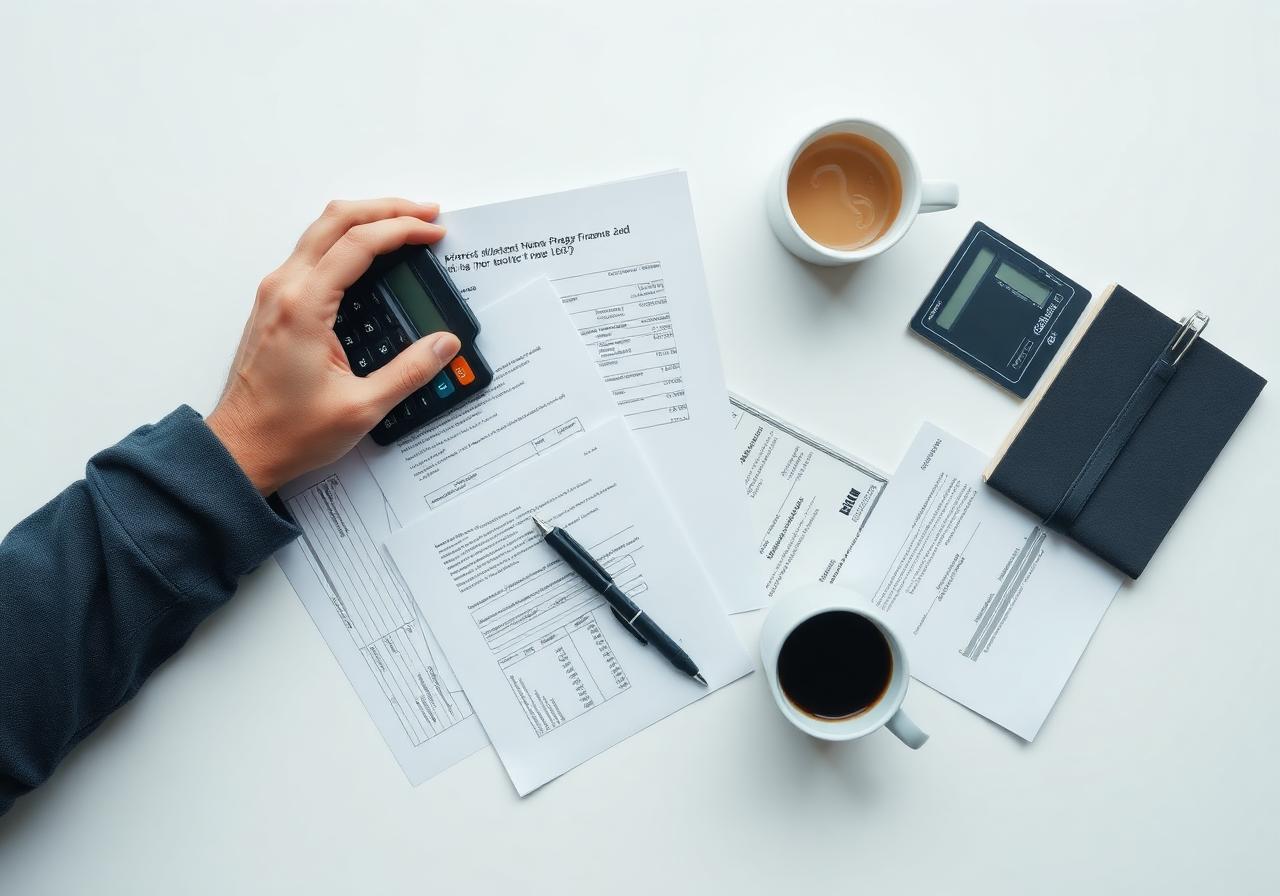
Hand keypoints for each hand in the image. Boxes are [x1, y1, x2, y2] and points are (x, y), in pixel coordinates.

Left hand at [207, 198, 460, 493]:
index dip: (403, 230)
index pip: (359, 244)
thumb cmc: (287, 431)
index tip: (433, 232)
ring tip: (403, 226)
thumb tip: (444, 345)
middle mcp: (284, 289)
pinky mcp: (275, 303)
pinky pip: (312, 251)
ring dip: (364, 220)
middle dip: (386, 209)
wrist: (241, 448)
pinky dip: (346, 241)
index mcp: (304, 306)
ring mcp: (275, 293)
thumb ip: (410, 371)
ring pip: (321, 230)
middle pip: (336, 219)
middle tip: (425, 213)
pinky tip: (370, 254)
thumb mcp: (362, 407)